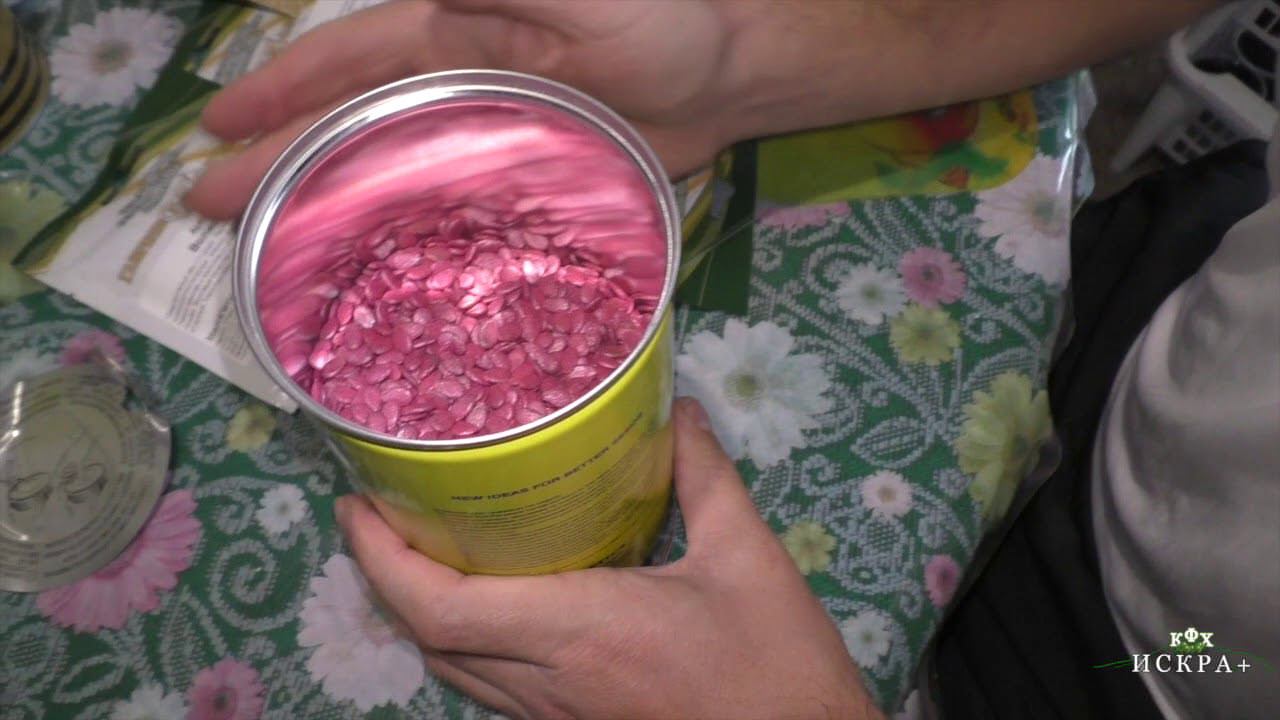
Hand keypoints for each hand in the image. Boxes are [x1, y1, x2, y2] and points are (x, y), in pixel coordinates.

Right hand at [185, 0, 747, 219]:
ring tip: (273, 255)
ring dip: (332, 211)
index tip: (216, 126)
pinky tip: (380, 280)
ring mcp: (489, 146)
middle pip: (352, 130)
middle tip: (210, 211)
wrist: (731, 71)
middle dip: (280, 164)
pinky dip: (411, 244)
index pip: (347, 64)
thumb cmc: (657, 15)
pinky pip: (454, 219)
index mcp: (451, 37)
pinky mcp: (529, 190)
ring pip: (392, 180)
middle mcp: (456, 92)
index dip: (280, 92)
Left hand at [334, 398, 881, 719]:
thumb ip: (704, 476)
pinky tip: (486, 600)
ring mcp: (554, 714)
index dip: (382, 560)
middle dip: (385, 576)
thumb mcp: (746, 556)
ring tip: (418, 547)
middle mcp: (546, 681)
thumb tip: (677, 410)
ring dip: (419, 611)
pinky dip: (461, 638)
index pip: (442, 607)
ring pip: (452, 670)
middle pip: (428, 638)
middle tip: (382, 510)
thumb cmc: (775, 663)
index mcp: (578, 630)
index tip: (358, 505)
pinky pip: (488, 686)